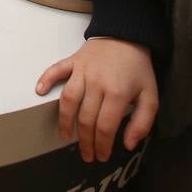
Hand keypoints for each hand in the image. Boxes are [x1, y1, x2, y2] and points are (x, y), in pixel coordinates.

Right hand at [36, 38, 157, 162]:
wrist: (127, 35)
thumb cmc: (138, 69)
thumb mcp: (150, 96)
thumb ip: (143, 122)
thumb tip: (128, 144)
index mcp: (118, 93)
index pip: (105, 126)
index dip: (102, 145)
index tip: (102, 156)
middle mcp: (97, 83)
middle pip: (86, 118)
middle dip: (85, 141)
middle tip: (86, 154)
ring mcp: (82, 71)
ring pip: (68, 100)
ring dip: (64, 120)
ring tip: (65, 136)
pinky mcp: (72, 61)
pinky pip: (56, 70)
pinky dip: (46, 80)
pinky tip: (40, 92)